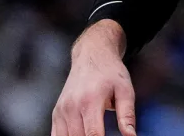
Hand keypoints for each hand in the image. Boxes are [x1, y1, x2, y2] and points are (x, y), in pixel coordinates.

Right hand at [52, 20, 136, 135]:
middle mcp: (71, 106)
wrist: (92, 55)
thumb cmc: (110, 73)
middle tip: (102, 135)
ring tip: (93, 134)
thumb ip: (127, 115)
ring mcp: (61, 110)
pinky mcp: (56, 113)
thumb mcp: (125, 90)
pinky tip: (79, 135)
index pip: (93, 134)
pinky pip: (56, 135)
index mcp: (90, 101)